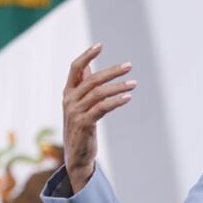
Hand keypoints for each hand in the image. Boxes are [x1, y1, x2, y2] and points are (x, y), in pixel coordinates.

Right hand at [62, 43, 136, 192]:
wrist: (76, 157)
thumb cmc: (80, 128)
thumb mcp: (79, 106)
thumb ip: (83, 87)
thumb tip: (90, 67)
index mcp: (68, 93)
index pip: (75, 68)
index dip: (87, 56)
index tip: (100, 46)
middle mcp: (70, 100)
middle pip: (92, 79)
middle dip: (111, 71)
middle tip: (129, 66)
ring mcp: (75, 112)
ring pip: (99, 93)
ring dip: (118, 86)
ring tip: (134, 83)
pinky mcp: (84, 124)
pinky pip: (102, 108)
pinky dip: (115, 101)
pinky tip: (127, 98)